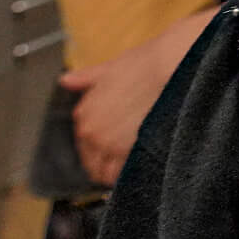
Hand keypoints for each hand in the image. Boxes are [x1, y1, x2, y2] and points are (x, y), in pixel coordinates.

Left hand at [59, 6, 215, 186]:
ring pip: (105, 174)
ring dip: (119, 171)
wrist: (173, 64)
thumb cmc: (147, 62)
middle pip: (93, 162)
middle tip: (130, 156)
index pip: (86, 144)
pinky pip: (122, 177)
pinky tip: (145, 168)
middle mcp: (90, 132)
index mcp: (84, 113)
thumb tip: (65, 80)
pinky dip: (131, 175)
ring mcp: (108, 145)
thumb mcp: (112, 67)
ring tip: (138, 164)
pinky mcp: (127, 154)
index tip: (117, 146)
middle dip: (109, 162)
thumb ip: (88, 78)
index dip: (102, 146)